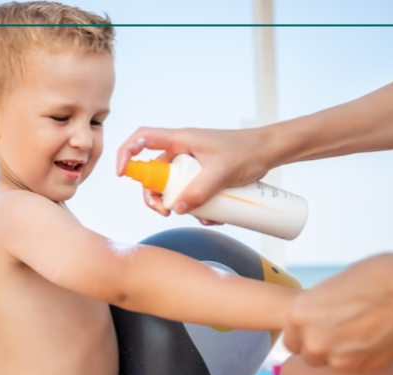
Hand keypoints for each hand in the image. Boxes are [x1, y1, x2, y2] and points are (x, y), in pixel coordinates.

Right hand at [116, 126, 278, 215]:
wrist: (270, 152)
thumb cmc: (247, 151)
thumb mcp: (222, 172)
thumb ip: (200, 190)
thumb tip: (178, 209)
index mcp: (180, 139)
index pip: (142, 139)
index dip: (126, 154)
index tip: (123, 175)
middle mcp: (182, 151)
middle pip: (154, 173)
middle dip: (155, 196)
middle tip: (165, 212)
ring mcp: (192, 165)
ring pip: (172, 188)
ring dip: (179, 206)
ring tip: (198, 218)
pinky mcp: (203, 177)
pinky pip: (190, 194)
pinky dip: (196, 208)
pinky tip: (212, 217)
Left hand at [283, 253, 392, 372]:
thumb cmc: (377, 279)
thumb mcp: (334, 286)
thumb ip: (320, 307)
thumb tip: (321, 317)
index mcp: (299, 313)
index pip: (291, 339)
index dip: (306, 335)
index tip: (318, 331)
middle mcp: (311, 338)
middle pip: (308, 355)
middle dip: (322, 347)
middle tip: (343, 332)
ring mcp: (334, 356)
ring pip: (331, 363)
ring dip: (341, 354)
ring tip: (362, 332)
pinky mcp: (358, 368)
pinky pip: (352, 367)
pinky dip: (361, 358)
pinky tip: (374, 338)